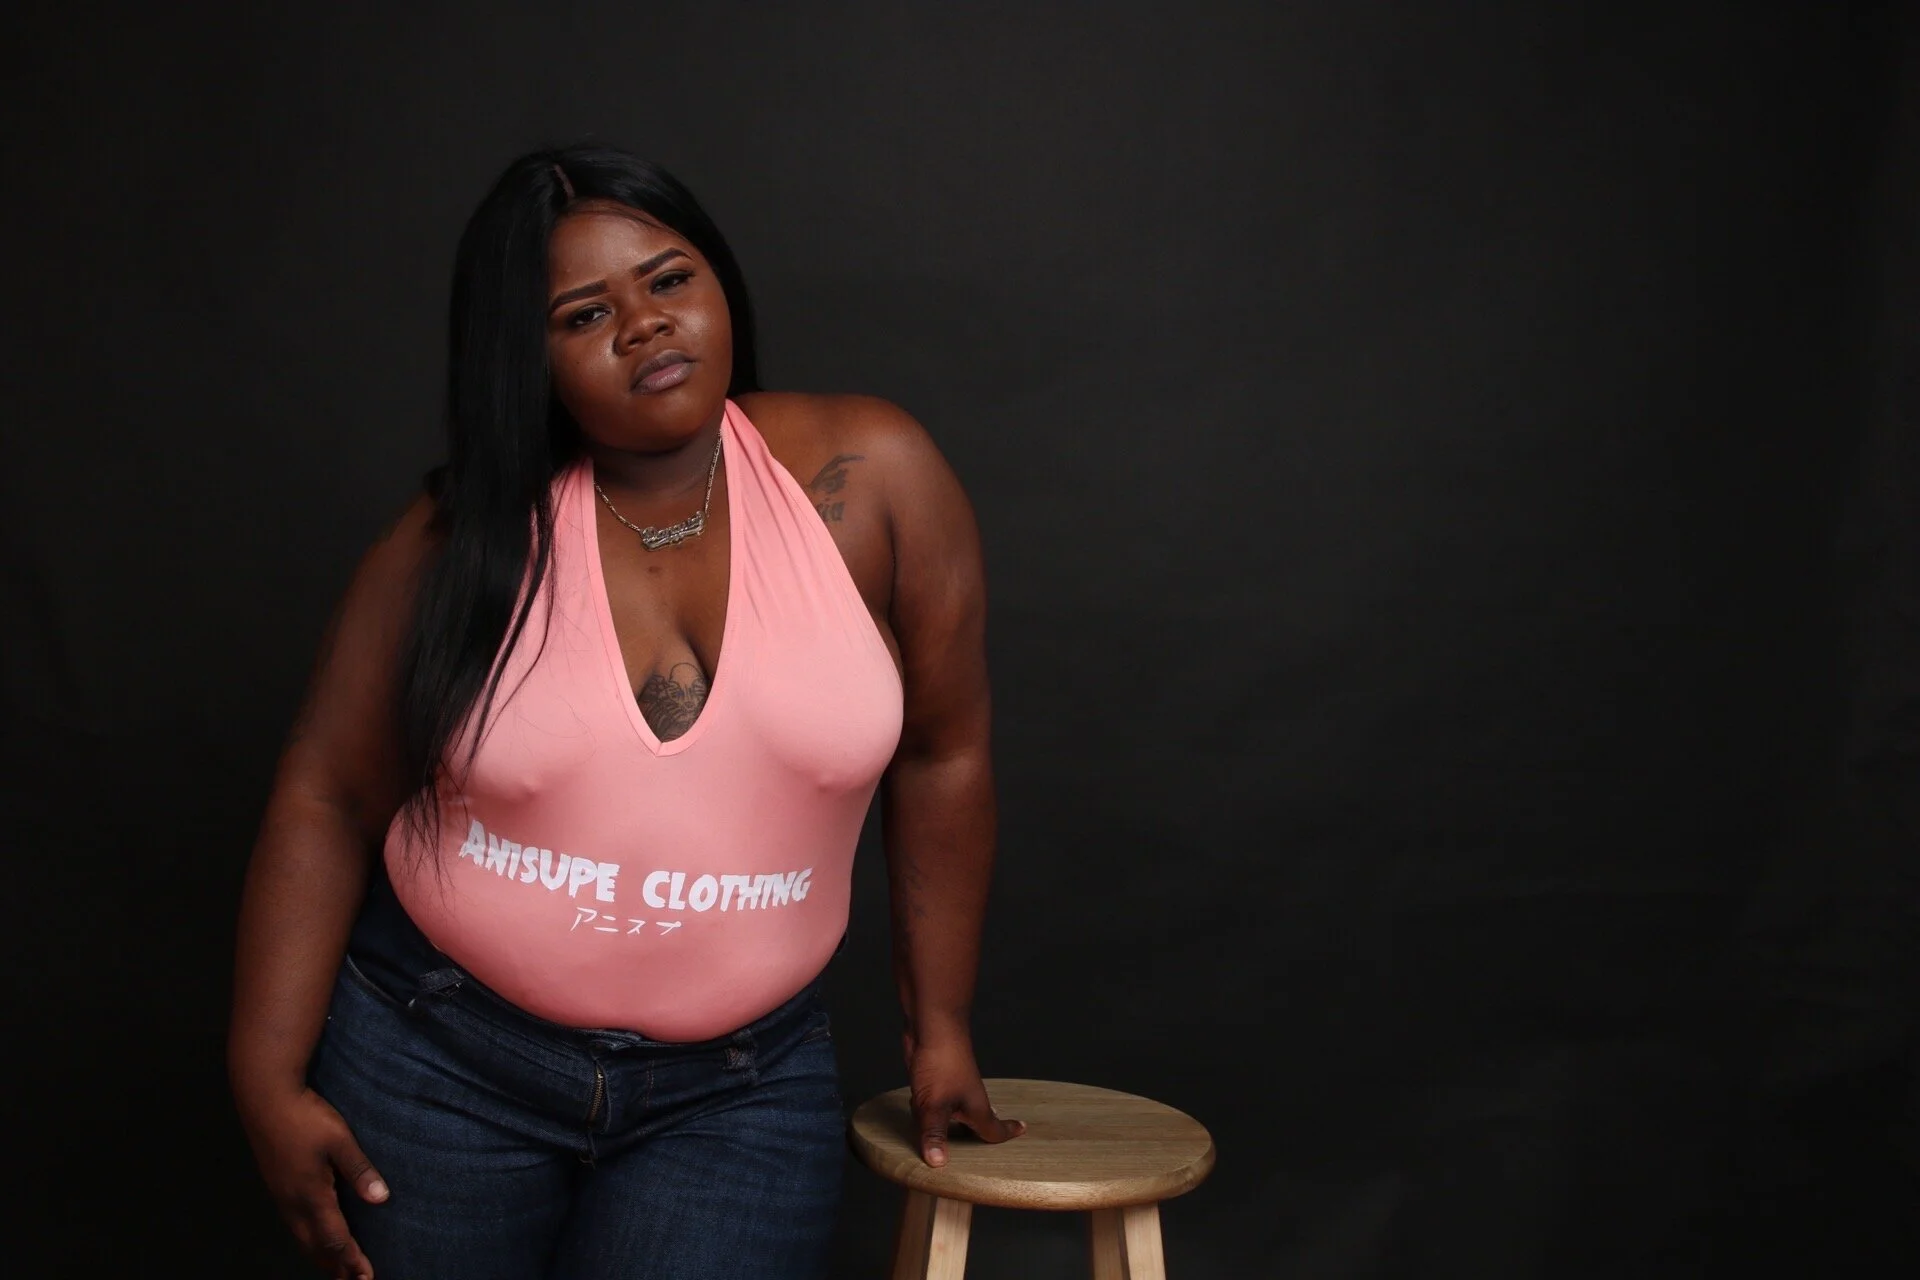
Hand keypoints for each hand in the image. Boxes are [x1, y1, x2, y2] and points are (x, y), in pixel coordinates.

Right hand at [236, 1084, 388, 1278]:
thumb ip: (360, 1171)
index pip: (335, 1240)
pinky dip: (309, 1241)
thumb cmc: (305, 1117)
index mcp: (311, 1196)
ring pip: (302, 1239)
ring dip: (321, 1257)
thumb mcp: (340, 1140)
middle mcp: (293, 1203)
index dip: (351, 1262)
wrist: (265, 1098)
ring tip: (337, 1270)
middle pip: (316, 1248)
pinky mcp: (277, 1186)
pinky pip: (294, 1226)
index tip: (367, 1279)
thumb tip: (382, 1200)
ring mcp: (282, 1196)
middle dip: (336, 1268)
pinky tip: (314, 1237)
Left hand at [903, 1031, 1026, 1166]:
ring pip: (952, 1113)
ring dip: (947, 1124)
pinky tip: (917, 1110)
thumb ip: (935, 1134)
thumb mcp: (935, 1105)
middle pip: (975, 1124)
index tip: (1022, 1131)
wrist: (932, 1026)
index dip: (1007, 1134)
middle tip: (979, 1149)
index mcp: (976, 1108)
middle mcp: (967, 1099)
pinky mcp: (935, 1079)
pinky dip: (929, 1109)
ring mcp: (951, 1087)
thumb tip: (938, 1164)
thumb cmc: (941, 1063)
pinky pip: (935, 1103)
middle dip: (975, 1134)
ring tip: (945, 1138)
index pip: (995, 1130)